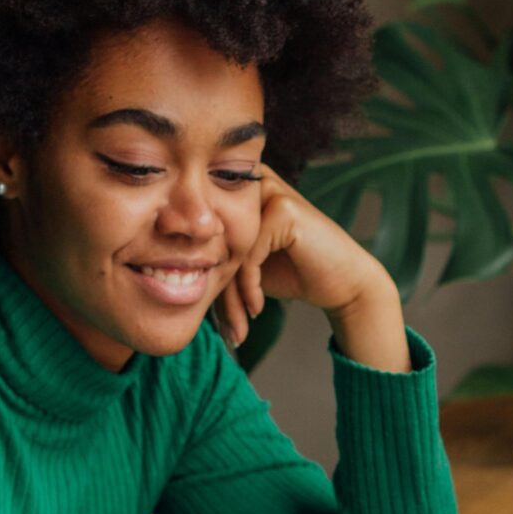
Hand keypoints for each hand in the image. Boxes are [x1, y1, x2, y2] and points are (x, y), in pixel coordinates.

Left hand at [218, 167, 404, 366]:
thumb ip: (214, 262)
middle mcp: (251, 183)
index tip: (213, 320)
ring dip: (232, 296)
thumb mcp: (245, 269)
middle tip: (227, 330)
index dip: (203, 279)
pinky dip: (250, 287)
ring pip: (229, 250)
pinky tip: (258, 308)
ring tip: (239, 326)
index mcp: (237, 190)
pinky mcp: (282, 208)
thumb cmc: (293, 273)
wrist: (343, 282)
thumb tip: (169, 278)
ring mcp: (268, 191)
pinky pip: (249, 254)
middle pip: (213, 242)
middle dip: (216, 291)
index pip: (203, 236)